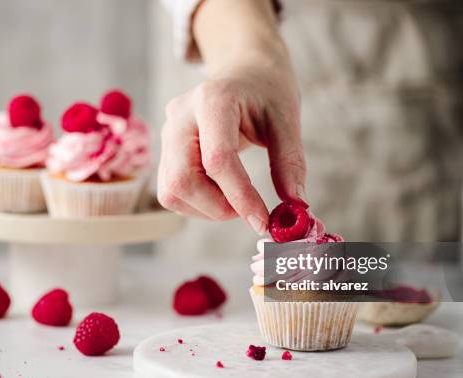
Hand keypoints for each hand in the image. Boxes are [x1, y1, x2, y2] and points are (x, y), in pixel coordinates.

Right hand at [157, 0, 307, 234]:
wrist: (244, 71)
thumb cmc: (267, 92)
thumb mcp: (286, 120)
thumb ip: (290, 162)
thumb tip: (296, 207)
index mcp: (212, 100)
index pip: (218, 159)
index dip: (240, 197)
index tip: (264, 222)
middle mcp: (180, 116)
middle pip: (183, 180)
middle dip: (218, 208)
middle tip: (251, 211)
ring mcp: (167, 132)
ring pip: (172, 191)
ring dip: (207, 209)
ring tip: (238, 197)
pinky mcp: (166, 150)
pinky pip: (171, 191)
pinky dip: (198, 204)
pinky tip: (222, 191)